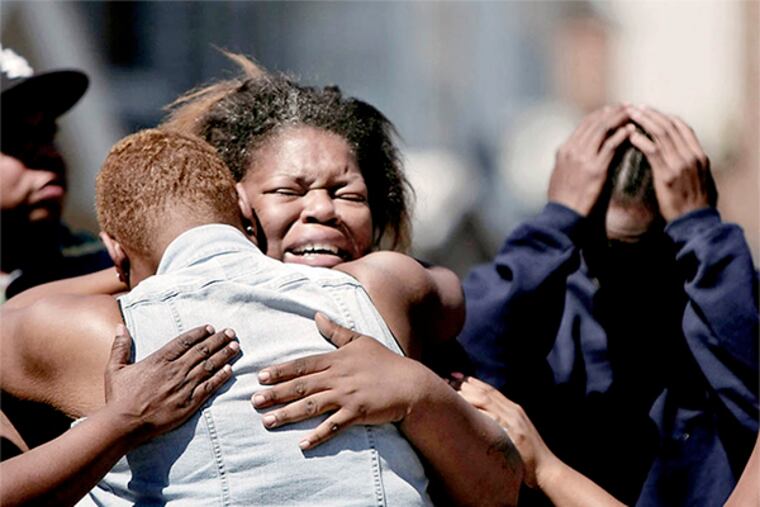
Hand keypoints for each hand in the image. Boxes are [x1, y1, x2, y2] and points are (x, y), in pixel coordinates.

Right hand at [104, 323, 238, 444]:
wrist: (124, 424)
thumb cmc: (118, 397)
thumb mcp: (115, 368)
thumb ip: (120, 346)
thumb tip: (120, 326)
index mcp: (159, 360)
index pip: (184, 341)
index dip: (199, 333)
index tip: (211, 328)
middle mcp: (175, 370)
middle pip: (201, 351)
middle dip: (218, 340)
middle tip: (231, 332)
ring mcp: (183, 386)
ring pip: (209, 366)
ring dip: (224, 355)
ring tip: (235, 346)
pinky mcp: (189, 403)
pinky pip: (209, 387)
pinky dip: (220, 377)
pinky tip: (230, 370)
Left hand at [252, 313, 429, 449]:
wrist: (410, 384)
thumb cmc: (385, 361)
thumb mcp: (360, 341)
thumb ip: (335, 331)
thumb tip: (316, 315)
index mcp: (336, 359)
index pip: (303, 365)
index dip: (281, 371)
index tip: (260, 377)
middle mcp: (338, 377)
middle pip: (301, 386)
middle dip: (276, 394)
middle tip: (254, 402)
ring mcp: (347, 396)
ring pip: (312, 406)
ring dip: (288, 414)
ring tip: (267, 422)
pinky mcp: (357, 413)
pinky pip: (334, 426)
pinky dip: (318, 435)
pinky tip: (302, 444)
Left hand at [450, 374, 557, 488]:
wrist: (546, 468)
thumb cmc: (528, 454)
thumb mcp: (516, 431)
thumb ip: (502, 421)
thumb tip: (484, 417)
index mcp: (514, 409)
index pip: (492, 391)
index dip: (475, 383)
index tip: (460, 377)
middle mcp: (514, 411)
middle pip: (487, 392)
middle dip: (469, 385)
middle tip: (451, 379)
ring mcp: (513, 420)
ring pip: (487, 401)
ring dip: (469, 394)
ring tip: (454, 390)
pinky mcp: (513, 432)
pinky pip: (492, 417)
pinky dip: (478, 410)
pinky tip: (466, 407)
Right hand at [548, 105, 634, 215]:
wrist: (563, 215)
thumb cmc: (563, 198)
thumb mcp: (560, 174)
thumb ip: (570, 160)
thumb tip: (580, 151)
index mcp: (564, 150)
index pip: (584, 124)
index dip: (600, 114)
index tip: (613, 109)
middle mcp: (573, 150)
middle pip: (595, 123)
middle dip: (613, 112)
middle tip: (628, 106)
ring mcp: (583, 158)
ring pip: (603, 130)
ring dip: (620, 119)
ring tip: (633, 113)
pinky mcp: (596, 169)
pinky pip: (611, 146)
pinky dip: (622, 135)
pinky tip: (631, 130)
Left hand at [628, 106, 715, 221]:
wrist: (695, 222)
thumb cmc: (694, 203)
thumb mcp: (698, 179)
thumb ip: (688, 164)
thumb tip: (678, 154)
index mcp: (699, 155)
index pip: (683, 127)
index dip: (666, 117)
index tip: (651, 110)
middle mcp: (691, 156)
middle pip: (670, 126)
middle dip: (651, 114)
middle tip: (635, 107)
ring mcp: (680, 164)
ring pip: (661, 134)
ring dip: (644, 121)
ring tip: (629, 115)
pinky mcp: (667, 175)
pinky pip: (652, 151)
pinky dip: (641, 140)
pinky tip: (630, 135)